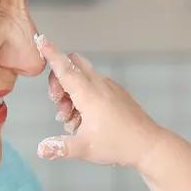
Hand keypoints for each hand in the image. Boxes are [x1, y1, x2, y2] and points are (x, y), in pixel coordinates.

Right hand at [34, 36, 168, 169]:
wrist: (148, 145)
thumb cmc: (119, 144)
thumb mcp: (85, 148)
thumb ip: (60, 147)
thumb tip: (42, 149)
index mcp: (89, 94)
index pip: (65, 68)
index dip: (51, 54)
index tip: (42, 41)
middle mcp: (99, 85)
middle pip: (73, 65)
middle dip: (58, 79)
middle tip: (58, 103)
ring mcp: (110, 87)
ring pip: (83, 77)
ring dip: (71, 93)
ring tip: (72, 120)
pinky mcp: (117, 93)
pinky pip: (95, 85)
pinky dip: (84, 96)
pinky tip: (85, 119)